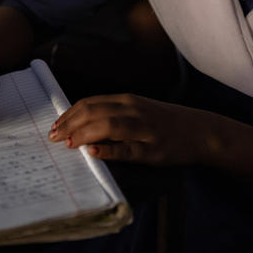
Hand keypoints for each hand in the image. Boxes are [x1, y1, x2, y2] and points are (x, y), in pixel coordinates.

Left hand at [48, 94, 210, 165]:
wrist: (199, 131)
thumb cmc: (164, 121)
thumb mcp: (138, 110)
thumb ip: (113, 113)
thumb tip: (80, 123)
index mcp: (127, 100)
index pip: (90, 103)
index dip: (69, 114)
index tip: (54, 126)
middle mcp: (133, 110)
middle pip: (94, 112)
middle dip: (70, 124)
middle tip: (53, 137)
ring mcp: (144, 129)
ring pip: (108, 126)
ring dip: (84, 133)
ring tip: (68, 143)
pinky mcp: (153, 149)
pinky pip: (127, 149)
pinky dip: (108, 150)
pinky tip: (93, 152)